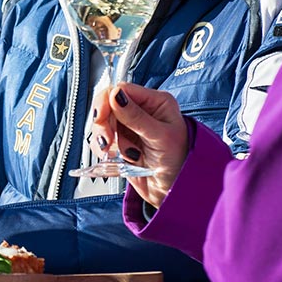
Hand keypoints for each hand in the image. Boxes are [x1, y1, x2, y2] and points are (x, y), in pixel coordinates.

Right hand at [95, 83, 188, 207]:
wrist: (175, 191)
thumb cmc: (180, 163)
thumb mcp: (161, 137)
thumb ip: (136, 117)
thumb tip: (116, 96)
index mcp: (156, 102)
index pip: (123, 89)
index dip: (108, 101)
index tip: (102, 117)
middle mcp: (141, 112)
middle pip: (107, 105)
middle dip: (104, 123)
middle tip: (107, 139)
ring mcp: (129, 128)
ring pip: (102, 123)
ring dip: (104, 139)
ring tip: (117, 152)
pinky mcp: (120, 143)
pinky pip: (100, 140)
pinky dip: (103, 150)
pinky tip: (116, 157)